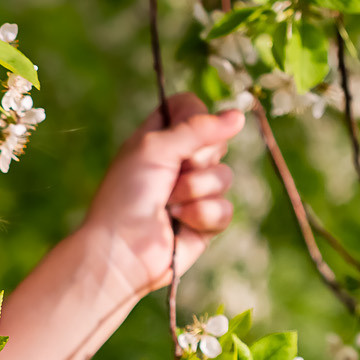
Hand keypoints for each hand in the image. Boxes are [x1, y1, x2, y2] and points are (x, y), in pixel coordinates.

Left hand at [85, 92, 245, 297]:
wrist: (121, 251)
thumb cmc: (127, 196)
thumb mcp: (155, 149)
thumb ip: (196, 128)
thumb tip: (238, 115)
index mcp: (159, 138)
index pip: (191, 108)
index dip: (195, 116)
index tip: (185, 129)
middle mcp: (178, 162)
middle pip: (216, 142)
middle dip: (197, 160)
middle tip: (171, 175)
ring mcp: (194, 193)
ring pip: (225, 177)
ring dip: (195, 191)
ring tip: (168, 205)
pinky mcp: (205, 222)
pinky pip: (225, 209)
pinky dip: (202, 216)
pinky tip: (180, 224)